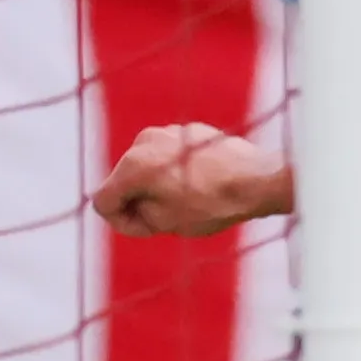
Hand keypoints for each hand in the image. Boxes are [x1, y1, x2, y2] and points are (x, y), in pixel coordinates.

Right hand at [95, 124, 290, 237]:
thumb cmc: (213, 203)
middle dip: (139, 202)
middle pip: (123, 180)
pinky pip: (169, 156)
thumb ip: (136, 215)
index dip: (121, 222)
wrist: (257, 178)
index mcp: (132, 166)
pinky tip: (202, 184)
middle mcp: (142, 142)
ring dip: (158, 187)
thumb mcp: (167, 222)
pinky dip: (177, 172)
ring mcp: (165, 132)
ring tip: (190, 201)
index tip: (148, 230)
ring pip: (147, 167)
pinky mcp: (187, 130)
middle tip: (171, 219)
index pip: (103, 201)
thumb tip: (129, 204)